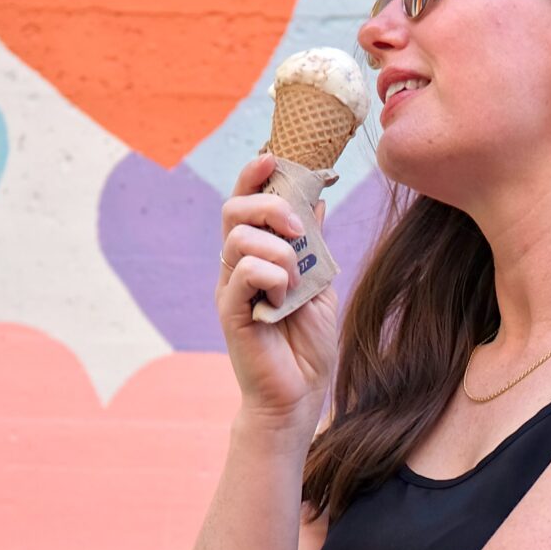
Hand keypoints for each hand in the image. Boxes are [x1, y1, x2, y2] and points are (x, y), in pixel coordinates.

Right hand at [216, 153, 338, 426]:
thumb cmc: (307, 343)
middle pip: (233, 209)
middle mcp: (237, 266)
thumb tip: (317, 198)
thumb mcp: (320, 283)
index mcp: (258, 254)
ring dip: (278, 250)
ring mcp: (231, 288)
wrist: (299, 394)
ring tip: (296, 278)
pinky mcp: (230, 312)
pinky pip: (243, 273)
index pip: (246, 201)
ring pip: (239, 238)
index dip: (255, 173)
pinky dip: (272, 277)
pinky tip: (284, 300)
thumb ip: (313, 244)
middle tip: (298, 227)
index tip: (275, 155)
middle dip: (269, 204)